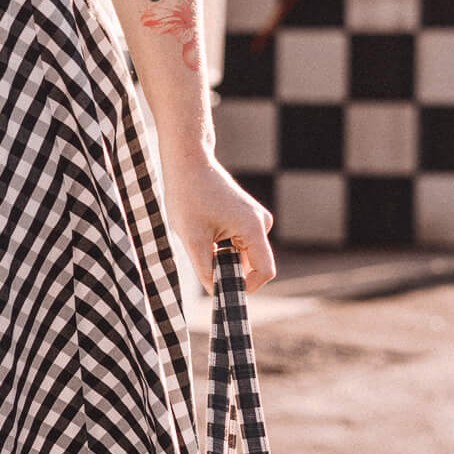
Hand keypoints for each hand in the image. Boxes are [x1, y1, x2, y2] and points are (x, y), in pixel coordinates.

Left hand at [158, 149, 275, 294]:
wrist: (188, 162)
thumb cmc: (188, 195)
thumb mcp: (192, 238)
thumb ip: (205, 269)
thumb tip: (216, 291)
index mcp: (253, 227)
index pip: (264, 271)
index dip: (246, 287)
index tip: (222, 290)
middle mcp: (261, 222)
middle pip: (253, 264)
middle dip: (230, 270)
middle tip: (202, 265)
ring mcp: (256, 218)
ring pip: (244, 254)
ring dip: (224, 257)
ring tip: (200, 241)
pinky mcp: (248, 216)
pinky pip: (241, 243)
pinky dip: (224, 247)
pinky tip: (205, 233)